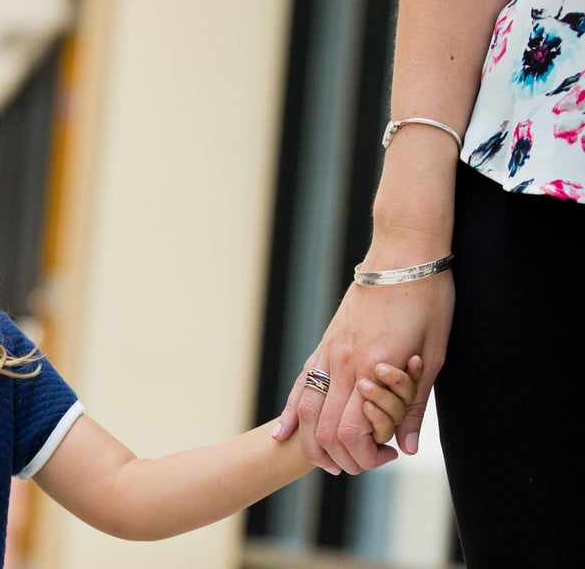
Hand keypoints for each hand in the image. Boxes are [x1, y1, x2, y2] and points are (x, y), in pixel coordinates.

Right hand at [272, 272, 453, 473]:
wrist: (404, 255)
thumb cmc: (427, 300)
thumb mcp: (434, 355)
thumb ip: (414, 404)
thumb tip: (406, 447)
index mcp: (372, 369)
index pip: (351, 433)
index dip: (364, 455)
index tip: (387, 455)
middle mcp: (342, 364)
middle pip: (322, 429)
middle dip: (340, 456)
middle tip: (364, 461)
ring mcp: (328, 352)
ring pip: (304, 410)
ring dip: (311, 442)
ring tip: (326, 459)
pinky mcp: (324, 343)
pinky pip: (301, 384)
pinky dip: (290, 413)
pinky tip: (283, 432)